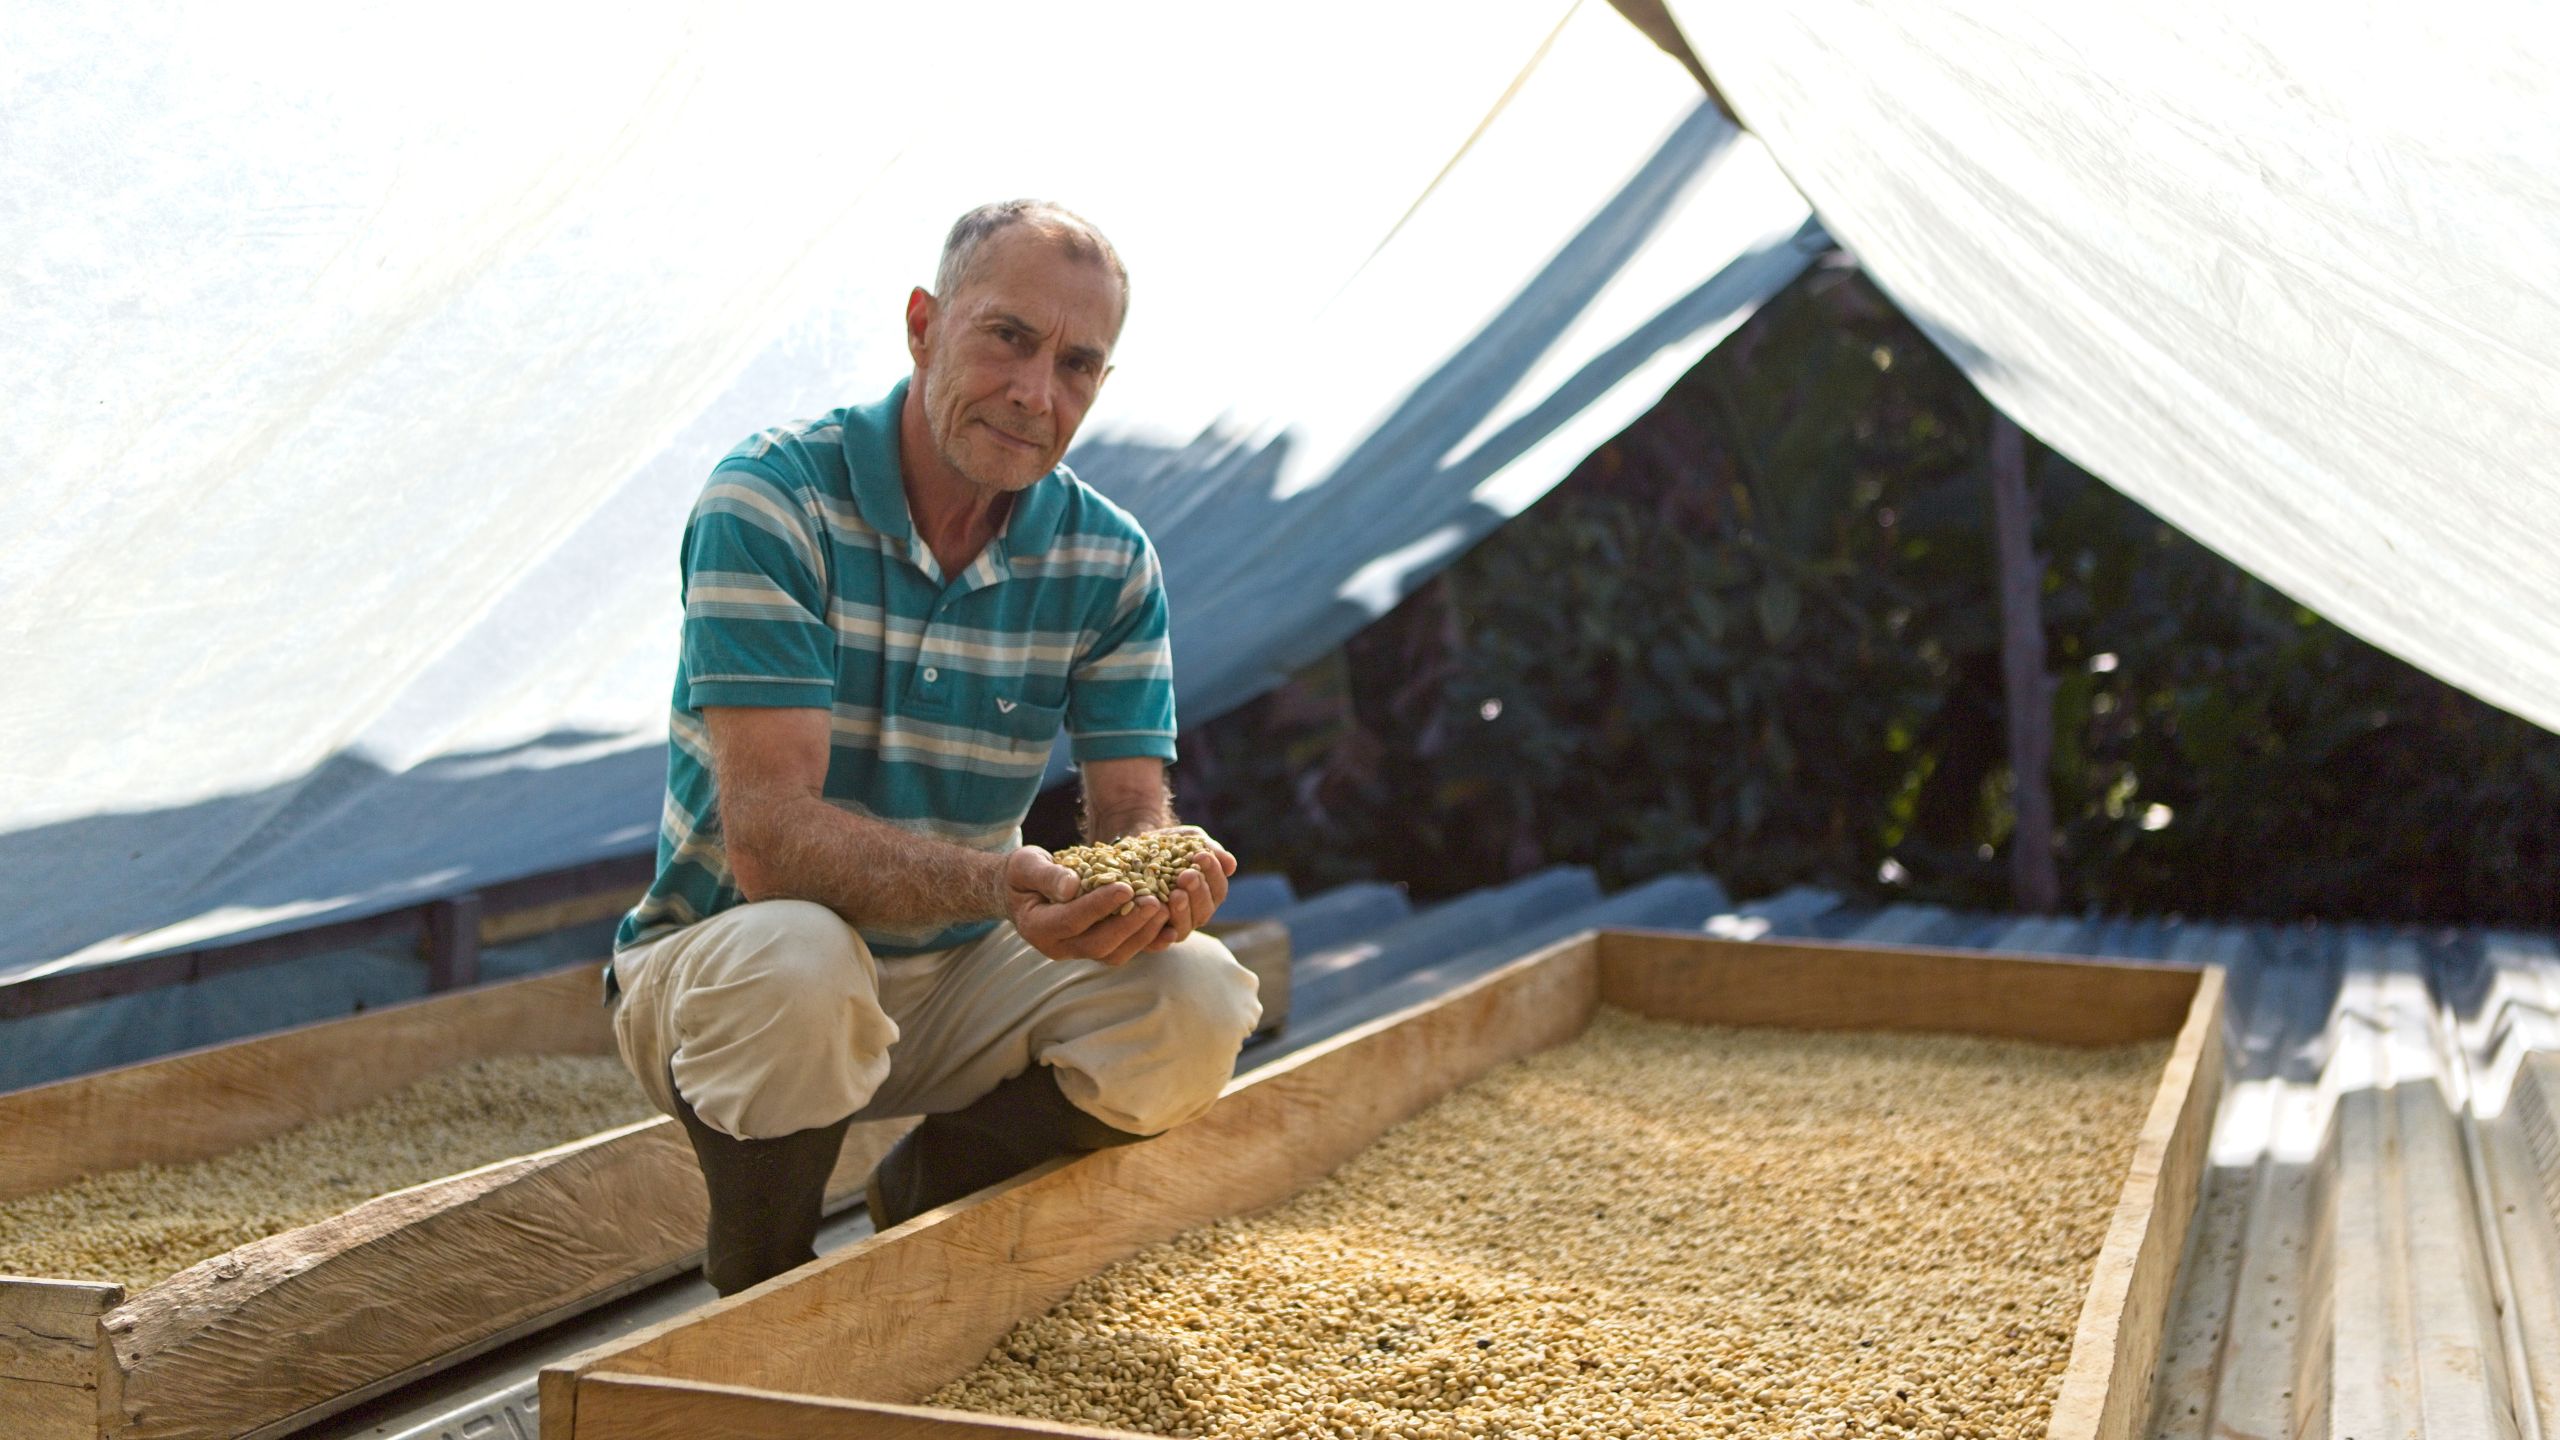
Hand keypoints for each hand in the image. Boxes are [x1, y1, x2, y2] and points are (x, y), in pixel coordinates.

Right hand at [1005, 845, 1170, 966]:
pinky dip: (1146, 941)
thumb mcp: (1026, 865)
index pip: (1072, 920)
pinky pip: (1124, 950)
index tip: (1126, 887)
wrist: (1022, 890)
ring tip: (1164, 908)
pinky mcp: (1096, 948)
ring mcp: (1078, 951)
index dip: (1099, 906)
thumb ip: (1047, 875)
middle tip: (1154, 902)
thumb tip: (1072, 887)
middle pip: (1098, 945)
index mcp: (1038, 927)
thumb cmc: (1024, 873)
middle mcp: (1058, 948)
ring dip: (1142, 934)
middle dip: (1128, 924)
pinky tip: (1168, 925)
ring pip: (1114, 954)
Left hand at [1141, 826, 1237, 951]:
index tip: (1202, 856)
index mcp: (1208, 893)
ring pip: (1185, 927)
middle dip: (1197, 892)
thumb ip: (1209, 848)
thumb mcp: (1188, 840)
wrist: (1131, 852)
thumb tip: (1230, 865)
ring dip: (1182, 912)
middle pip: (1204, 910)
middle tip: (1187, 876)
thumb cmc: (1167, 845)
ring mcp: (1173, 927)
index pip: (1218, 888)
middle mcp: (1194, 913)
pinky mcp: (1151, 937)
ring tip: (1175, 895)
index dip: (1213, 872)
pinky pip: (1159, 944)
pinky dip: (1162, 939)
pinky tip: (1163, 928)